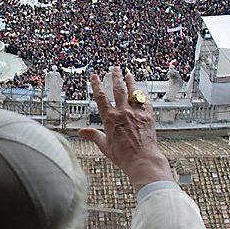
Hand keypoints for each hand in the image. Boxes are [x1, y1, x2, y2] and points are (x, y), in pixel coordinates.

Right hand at [79, 67, 173, 190]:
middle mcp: (123, 112)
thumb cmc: (123, 156)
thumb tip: (81, 132)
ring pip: (132, 92)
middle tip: (115, 68)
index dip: (96, 85)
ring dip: (130, 81)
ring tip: (128, 74)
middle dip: (115, 77)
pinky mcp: (148, 116)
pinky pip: (145, 101)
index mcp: (110, 118)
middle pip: (118, 89)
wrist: (142, 160)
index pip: (101, 97)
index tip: (95, 76)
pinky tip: (141, 91)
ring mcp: (136, 113)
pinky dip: (142, 95)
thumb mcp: (105, 146)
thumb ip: (93, 136)